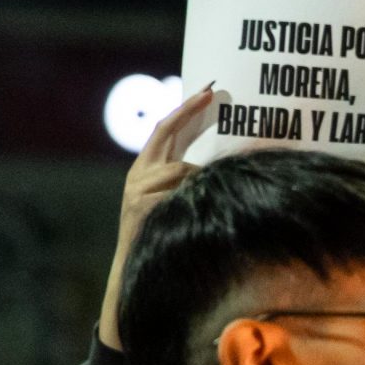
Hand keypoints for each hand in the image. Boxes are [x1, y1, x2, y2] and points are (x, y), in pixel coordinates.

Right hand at [100, 84, 217, 349]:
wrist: (139, 274)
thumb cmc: (168, 239)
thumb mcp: (181, 205)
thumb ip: (195, 182)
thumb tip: (227, 165)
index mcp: (146, 169)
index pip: (167, 129)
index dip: (186, 109)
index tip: (208, 90)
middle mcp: (139, 172)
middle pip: (166, 131)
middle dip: (190, 111)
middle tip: (213, 91)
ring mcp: (137, 186)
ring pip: (183, 167)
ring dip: (199, 181)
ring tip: (199, 204)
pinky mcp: (141, 202)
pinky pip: (180, 188)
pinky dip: (191, 196)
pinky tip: (185, 212)